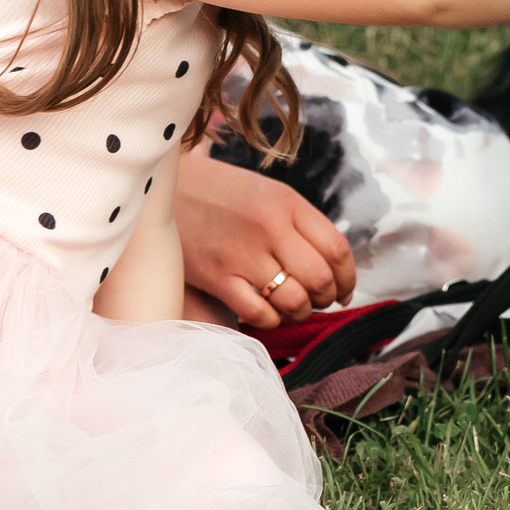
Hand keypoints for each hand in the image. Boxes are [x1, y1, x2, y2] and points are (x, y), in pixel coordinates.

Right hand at [172, 143, 357, 329]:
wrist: (161, 189)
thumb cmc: (219, 193)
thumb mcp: (266, 193)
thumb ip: (298, 223)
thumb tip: (330, 264)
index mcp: (287, 203)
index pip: (337, 249)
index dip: (348, 277)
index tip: (345, 290)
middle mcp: (269, 227)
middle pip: (320, 278)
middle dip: (327, 297)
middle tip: (321, 301)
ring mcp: (242, 254)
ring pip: (292, 300)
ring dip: (300, 312)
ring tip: (294, 308)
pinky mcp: (216, 277)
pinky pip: (258, 314)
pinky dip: (270, 320)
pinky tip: (266, 313)